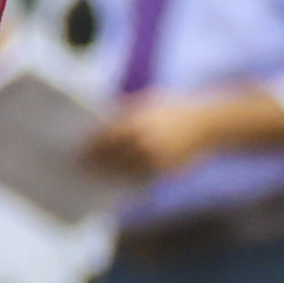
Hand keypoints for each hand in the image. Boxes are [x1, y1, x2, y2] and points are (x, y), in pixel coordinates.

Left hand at [82, 93, 224, 179]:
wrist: (208, 123)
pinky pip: (142, 179)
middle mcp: (146, 142)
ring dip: (108, 176)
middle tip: (78, 169)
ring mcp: (158, 159)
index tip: (75, 151)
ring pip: (125, 172)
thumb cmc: (171, 109)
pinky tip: (116, 180)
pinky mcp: (168, 171)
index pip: (104, 138)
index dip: (88, 146)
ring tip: (93, 177)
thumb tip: (94, 126)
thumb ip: (121, 113)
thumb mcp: (145, 102)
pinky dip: (127, 180)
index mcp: (137, 122)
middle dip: (94, 164)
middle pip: (111, 158)